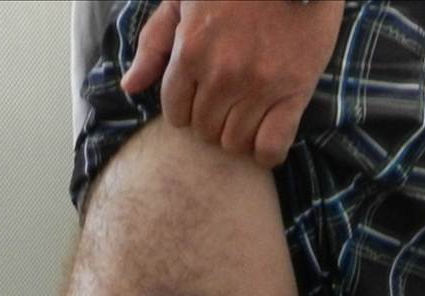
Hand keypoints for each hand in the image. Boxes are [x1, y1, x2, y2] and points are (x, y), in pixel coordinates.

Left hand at [121, 0, 343, 168]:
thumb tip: (130, 88)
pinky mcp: (294, 92)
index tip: (199, 97)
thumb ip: (154, 44)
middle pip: (205, 131)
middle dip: (211, 120)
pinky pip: (271, 147)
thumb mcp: (181, 1)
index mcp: (191, 52)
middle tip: (226, 102)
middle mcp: (222, 74)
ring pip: (235, 143)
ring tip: (247, 113)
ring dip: (238, 134)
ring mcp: (259, 86)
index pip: (176, 113)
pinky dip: (266, 151)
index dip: (185, 109)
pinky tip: (266, 135)